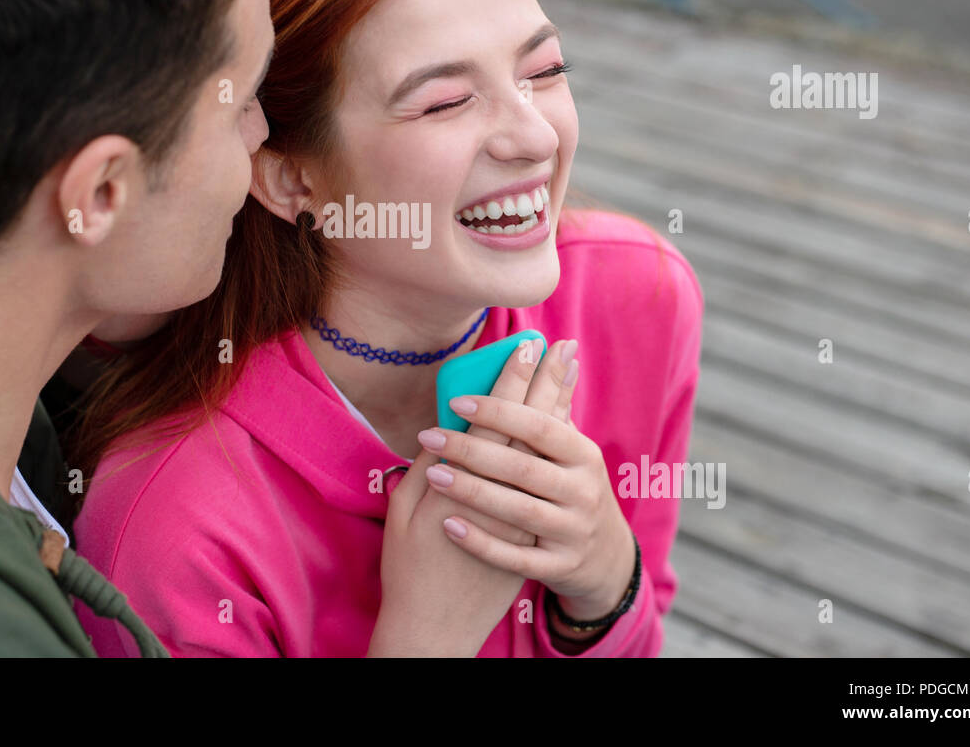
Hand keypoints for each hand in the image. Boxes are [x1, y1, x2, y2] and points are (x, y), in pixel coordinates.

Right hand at [368, 340, 549, 655]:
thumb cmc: (409, 567)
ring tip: (567, 367)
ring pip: (545, 451)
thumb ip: (423, 471)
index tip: (523, 347)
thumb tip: (441, 430)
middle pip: (528, 428)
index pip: (494, 423)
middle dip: (541, 382)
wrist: (436, 626)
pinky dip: (559, 445)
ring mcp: (524, 519)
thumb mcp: (402, 516)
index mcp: (461, 488)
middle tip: (555, 343)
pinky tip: (565, 416)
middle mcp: (501, 499)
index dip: (510, 383)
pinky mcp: (536, 533)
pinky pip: (552, 475)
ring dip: (557, 405)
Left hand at [417, 341, 637, 619]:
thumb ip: (558, 403)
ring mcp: (573, 532)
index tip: (457, 399)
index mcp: (583, 455)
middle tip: (429, 435)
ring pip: (517, 510)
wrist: (605, 560)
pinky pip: (516, 558)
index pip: (540, 426)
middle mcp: (583, 492)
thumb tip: (560, 346)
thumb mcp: (573, 448)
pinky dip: (481, 542)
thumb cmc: (574, 488)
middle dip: (473, 449)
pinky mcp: (560, 568)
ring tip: (432, 474)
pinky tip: (448, 525)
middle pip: (522, 467)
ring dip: (472, 491)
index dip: (500, 411)